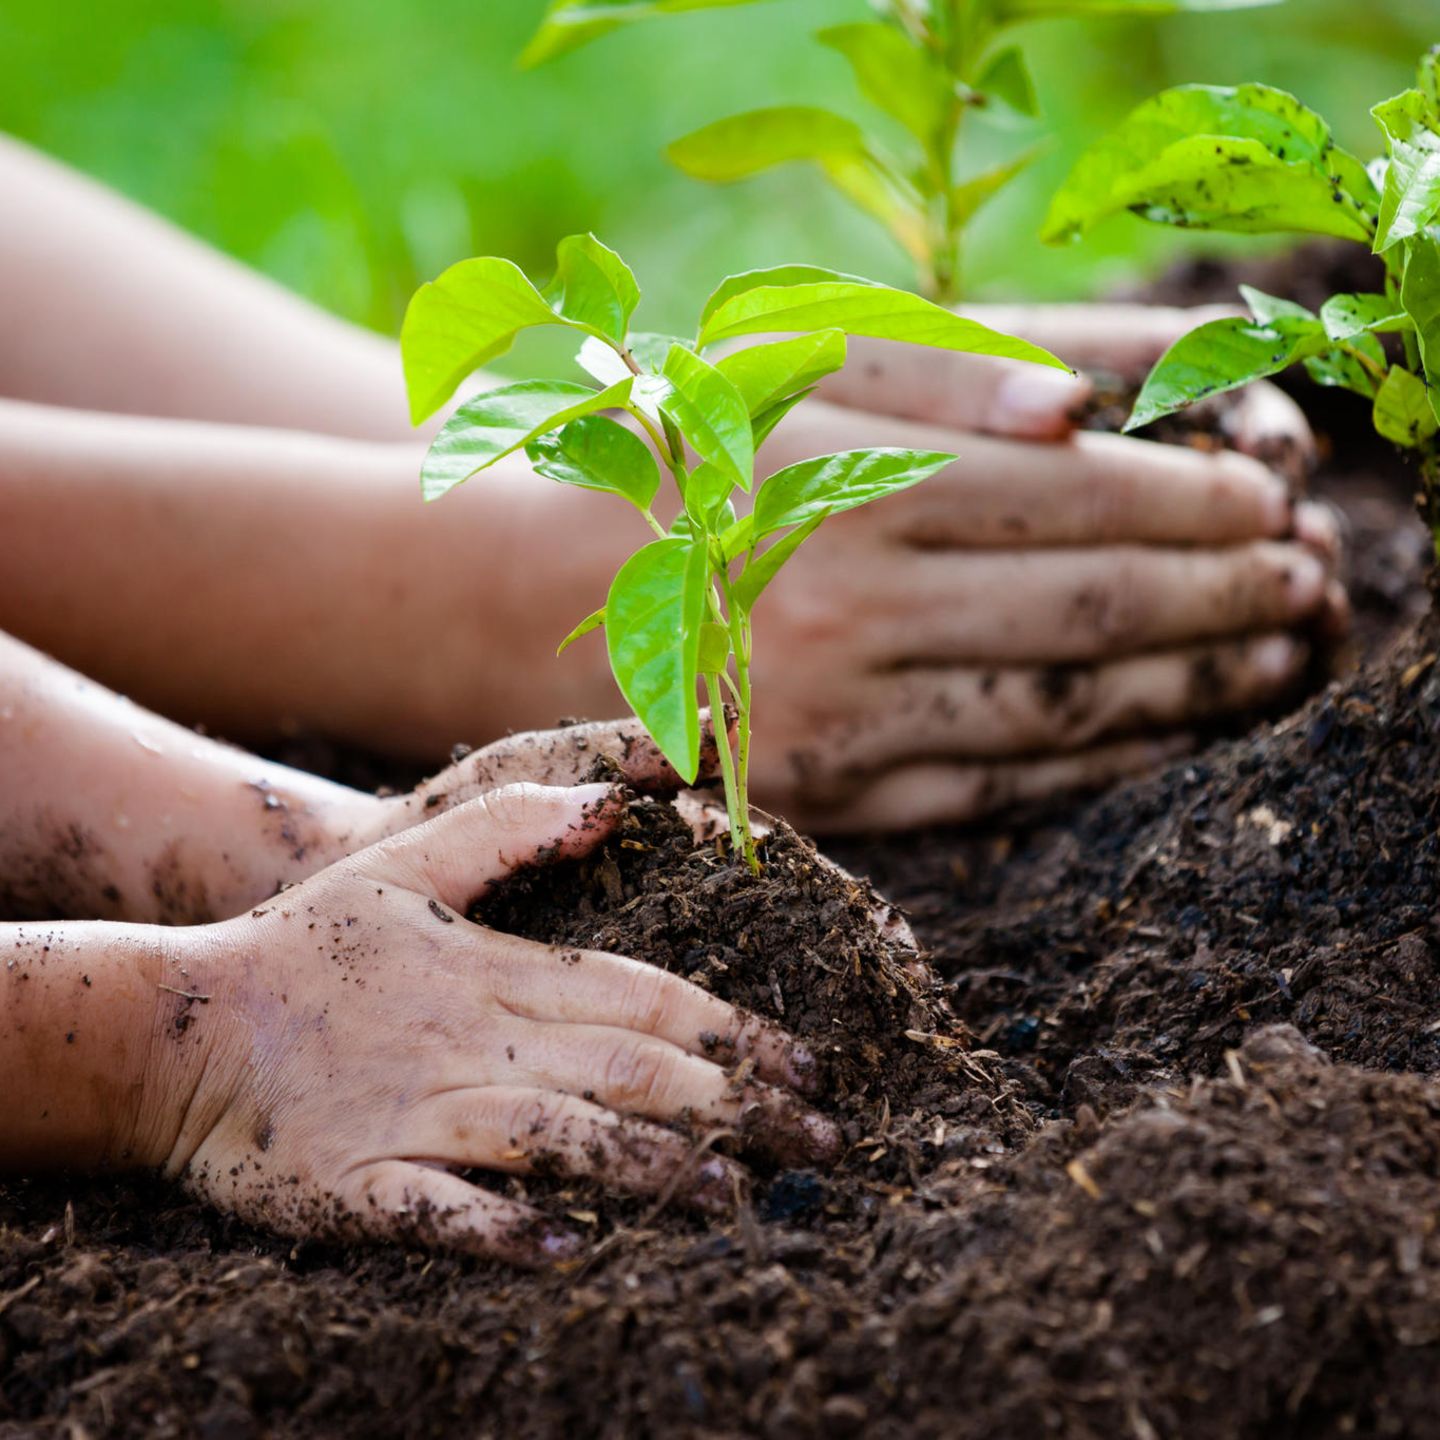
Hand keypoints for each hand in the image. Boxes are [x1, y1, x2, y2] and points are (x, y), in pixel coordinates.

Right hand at [151, 783, 836, 1264]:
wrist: (176, 1024)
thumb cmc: (303, 946)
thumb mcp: (406, 865)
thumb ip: (512, 834)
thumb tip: (613, 805)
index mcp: (499, 973)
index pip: (644, 997)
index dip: (733, 1030)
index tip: (805, 1064)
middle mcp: (476, 1042)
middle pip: (628, 1070)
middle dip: (733, 1106)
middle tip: (817, 1141)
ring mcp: (420, 1114)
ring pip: (560, 1138)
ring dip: (650, 1168)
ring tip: (732, 1196)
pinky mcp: (362, 1183)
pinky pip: (444, 1214)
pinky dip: (506, 1232)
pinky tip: (570, 1252)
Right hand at [729, 301, 1347, 830]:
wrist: (541, 598)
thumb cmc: (680, 461)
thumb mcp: (790, 370)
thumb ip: (945, 368)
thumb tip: (1086, 404)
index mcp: (844, 487)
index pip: (1073, 499)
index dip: (1194, 498)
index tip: (1272, 494)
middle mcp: (846, 613)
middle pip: (1088, 612)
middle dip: (1223, 595)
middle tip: (1308, 580)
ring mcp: (836, 722)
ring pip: (1059, 712)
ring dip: (1189, 689)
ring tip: (1273, 661)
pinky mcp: (826, 799)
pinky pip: (993, 791)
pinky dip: (1097, 765)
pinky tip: (1163, 734)